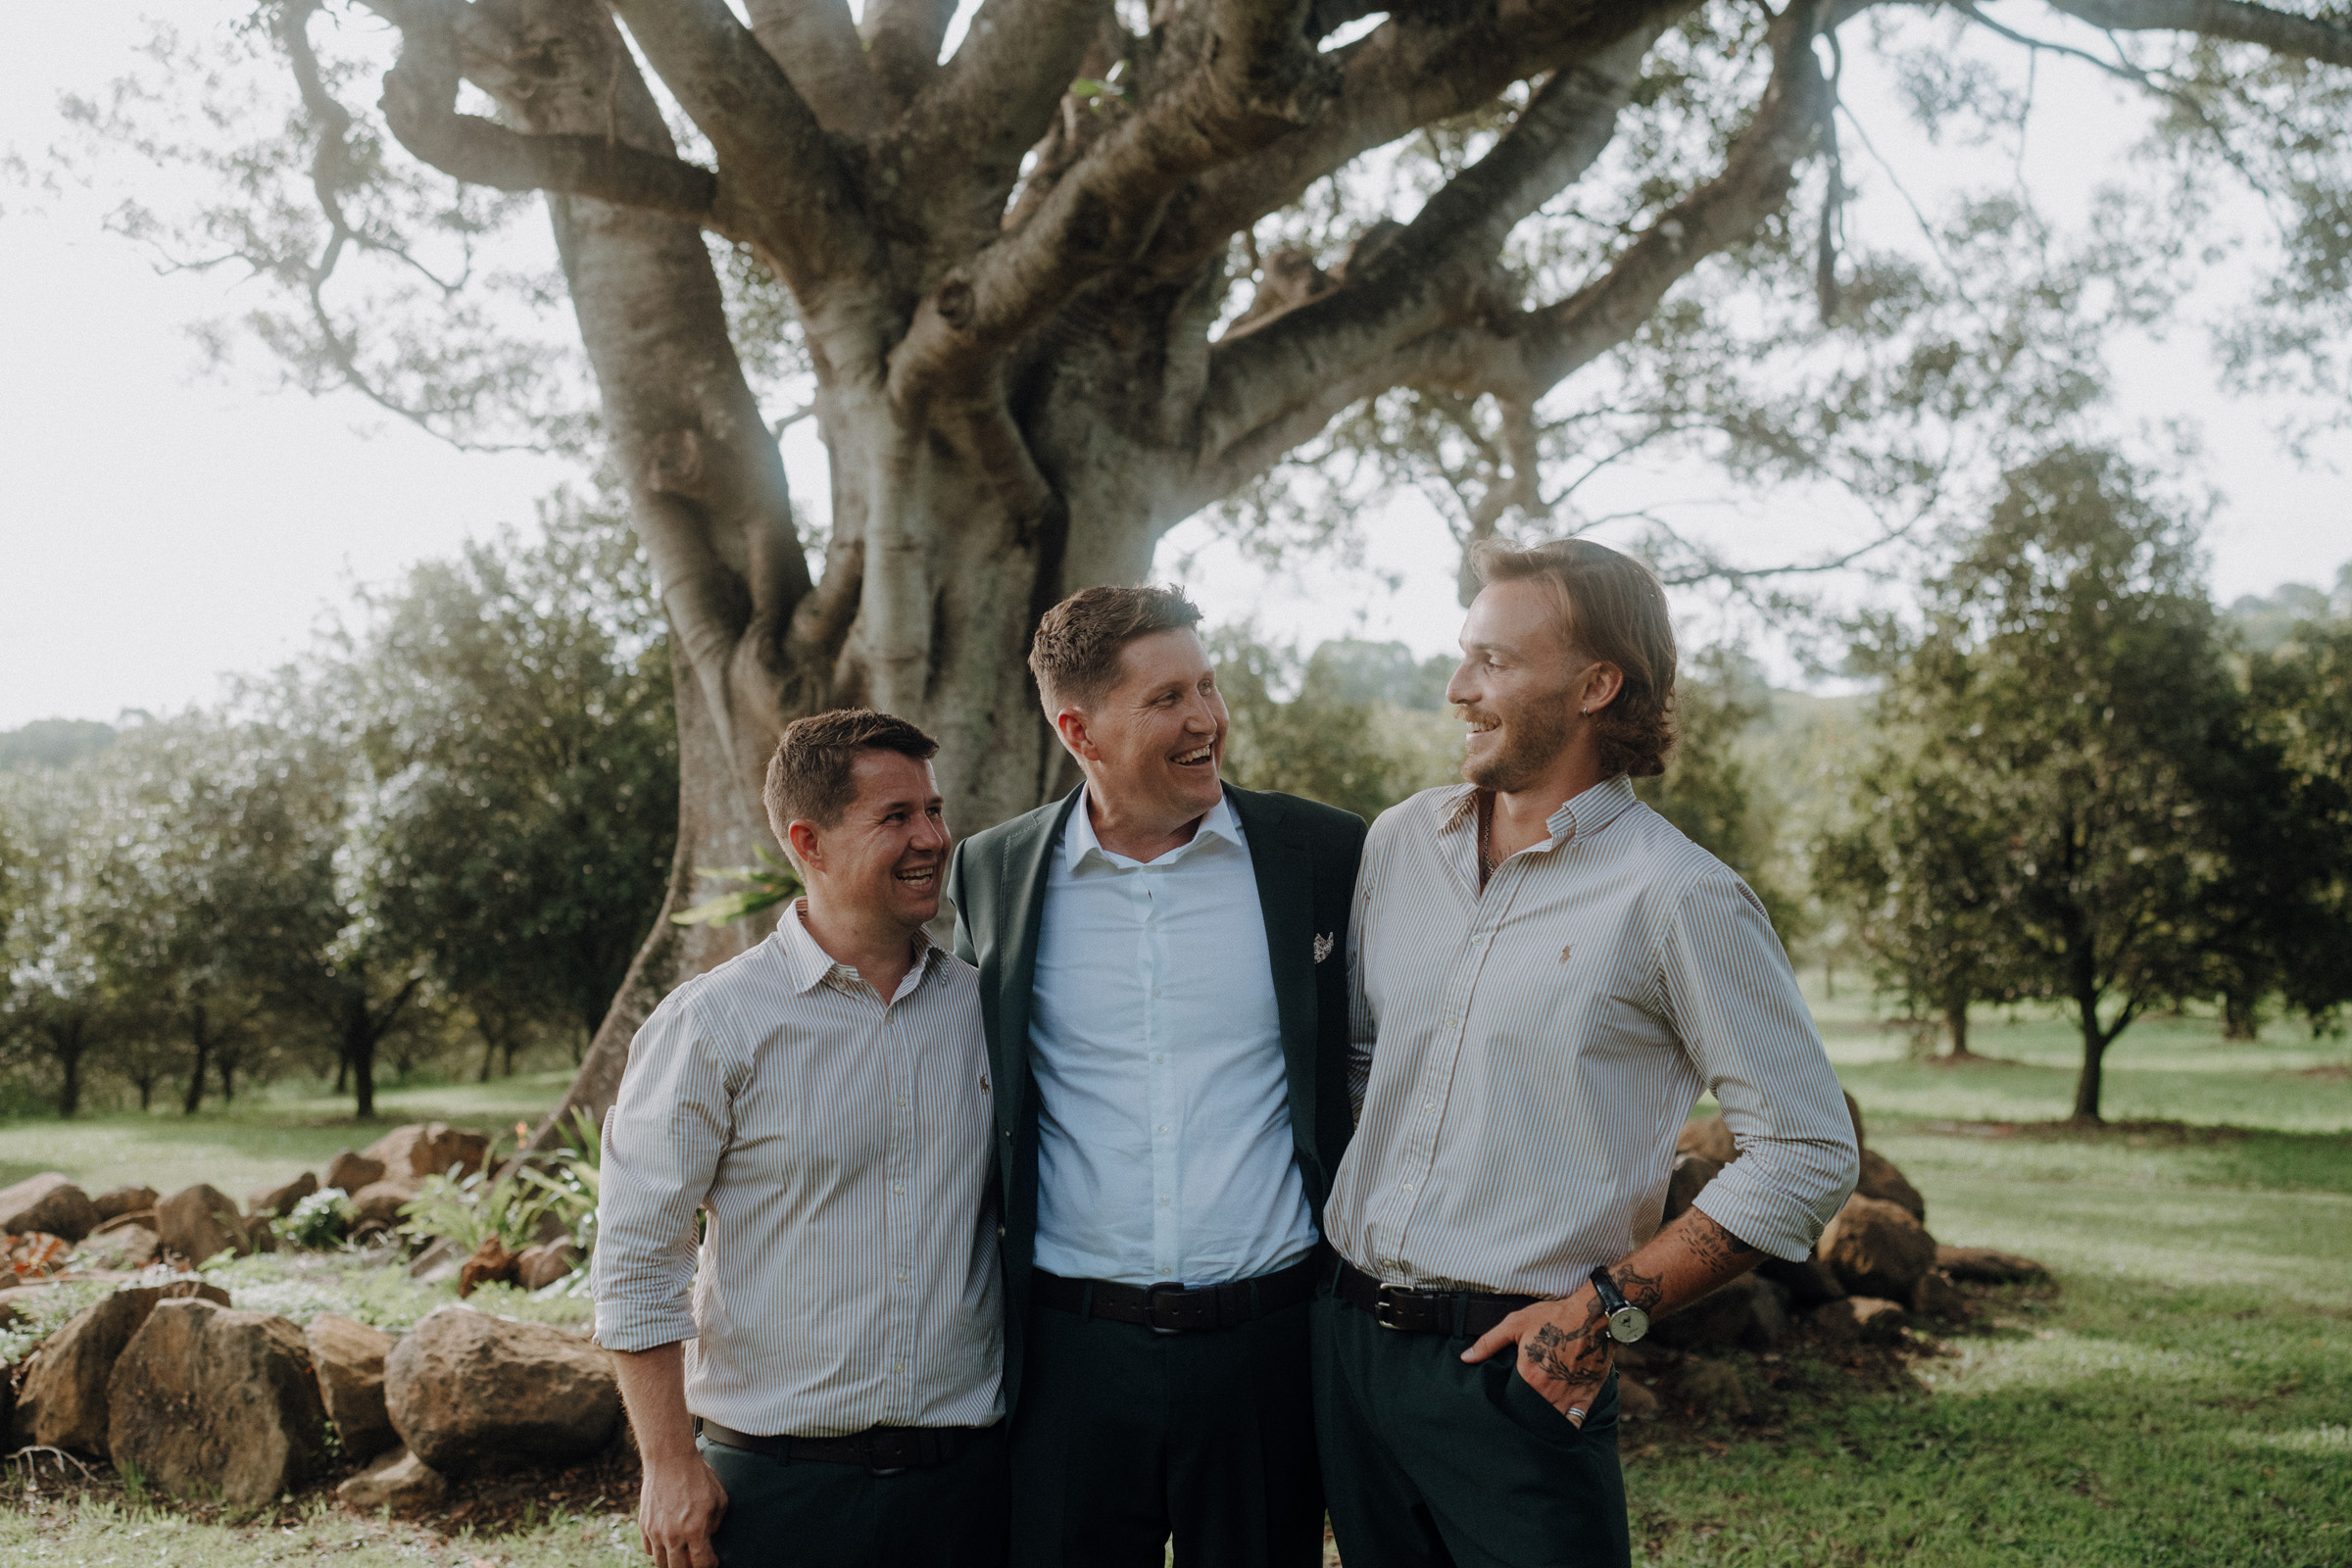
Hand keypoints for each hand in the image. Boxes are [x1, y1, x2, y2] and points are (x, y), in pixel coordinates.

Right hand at [638, 1452, 727, 1567]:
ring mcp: (656, 1532)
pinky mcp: (644, 1526)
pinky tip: (667, 1543)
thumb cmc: (698, 1476)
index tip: (713, 1562)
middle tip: (695, 1561)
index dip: (709, 1566)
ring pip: (661, 1564)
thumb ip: (715, 1524)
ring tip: (681, 1555)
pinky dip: (658, 1551)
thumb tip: (708, 1537)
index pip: (702, 1564)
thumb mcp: (719, 1498)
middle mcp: (674, 1536)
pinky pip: (649, 1550)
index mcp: (696, 1530)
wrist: (670, 1459)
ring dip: (672, 1562)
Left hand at [1460, 1287, 1613, 1426]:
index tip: (1503, 1406)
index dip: (1506, 1406)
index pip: (1511, 1402)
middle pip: (1531, 1415)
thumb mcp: (1516, 1324)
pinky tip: (1559, 1430)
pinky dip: (1566, 1428)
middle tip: (1517, 1419)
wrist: (1592, 1316)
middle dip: (1523, 1418)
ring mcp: (1567, 1397)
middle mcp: (1547, 1392)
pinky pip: (1574, 1422)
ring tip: (1534, 1428)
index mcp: (1528, 1377)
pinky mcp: (1586, 1397)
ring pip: (1551, 1422)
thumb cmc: (1553, 1318)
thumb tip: (1466, 1358)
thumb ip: (1489, 1342)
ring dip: (1542, 1426)